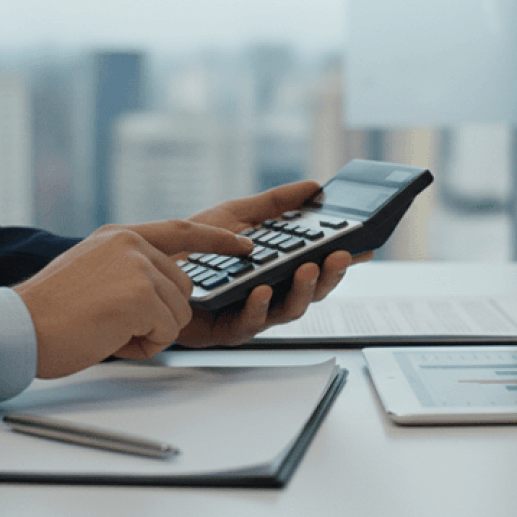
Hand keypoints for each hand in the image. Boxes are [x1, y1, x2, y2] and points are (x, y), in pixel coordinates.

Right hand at [14, 220, 252, 377]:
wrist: (19, 327)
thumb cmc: (49, 313)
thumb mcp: (91, 271)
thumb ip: (126, 268)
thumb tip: (157, 288)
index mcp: (120, 236)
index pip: (182, 230)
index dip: (217, 239)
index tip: (244, 244)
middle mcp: (132, 245)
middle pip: (183, 287)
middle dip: (160, 315)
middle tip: (115, 323)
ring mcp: (138, 267)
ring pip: (178, 312)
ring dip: (150, 332)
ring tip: (108, 329)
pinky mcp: (140, 295)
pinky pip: (167, 331)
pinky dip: (144, 346)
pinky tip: (111, 338)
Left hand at [176, 180, 372, 345]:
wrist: (150, 268)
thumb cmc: (194, 248)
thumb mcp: (238, 215)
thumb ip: (276, 203)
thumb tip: (313, 187)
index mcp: (278, 269)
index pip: (319, 265)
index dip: (343, 258)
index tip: (366, 246)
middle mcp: (271, 293)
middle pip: (313, 291)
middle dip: (331, 275)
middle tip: (339, 255)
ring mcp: (252, 313)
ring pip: (289, 310)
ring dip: (303, 290)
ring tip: (307, 268)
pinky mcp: (227, 329)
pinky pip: (250, 324)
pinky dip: (259, 307)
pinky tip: (260, 290)